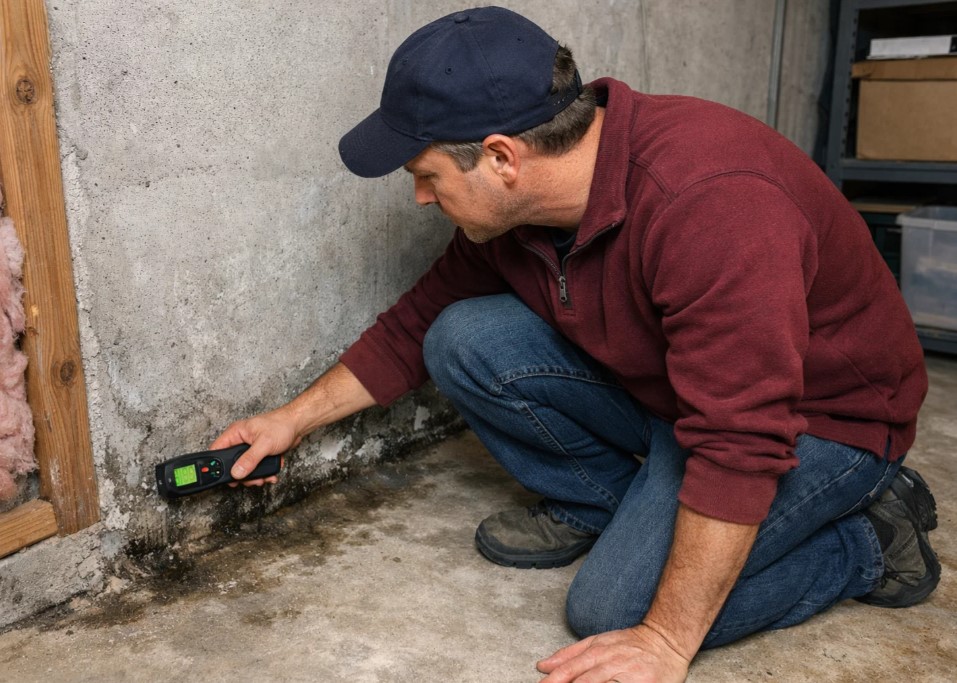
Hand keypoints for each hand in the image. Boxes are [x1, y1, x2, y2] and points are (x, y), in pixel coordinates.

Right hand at [210, 406, 301, 486]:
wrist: (298, 424)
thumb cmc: (281, 425)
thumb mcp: (264, 444)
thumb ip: (249, 459)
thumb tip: (236, 472)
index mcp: (236, 433)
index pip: (217, 449)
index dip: (217, 464)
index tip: (224, 477)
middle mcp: (241, 440)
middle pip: (232, 463)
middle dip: (241, 474)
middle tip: (250, 480)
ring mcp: (250, 447)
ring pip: (244, 468)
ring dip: (254, 476)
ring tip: (264, 478)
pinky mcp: (259, 453)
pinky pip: (256, 467)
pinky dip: (263, 473)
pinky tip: (271, 474)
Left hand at [537, 624, 689, 682]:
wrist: (665, 640)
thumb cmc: (629, 644)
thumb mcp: (598, 642)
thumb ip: (569, 655)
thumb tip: (543, 666)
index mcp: (598, 651)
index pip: (571, 669)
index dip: (555, 680)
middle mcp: (612, 661)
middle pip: (585, 680)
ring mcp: (629, 675)